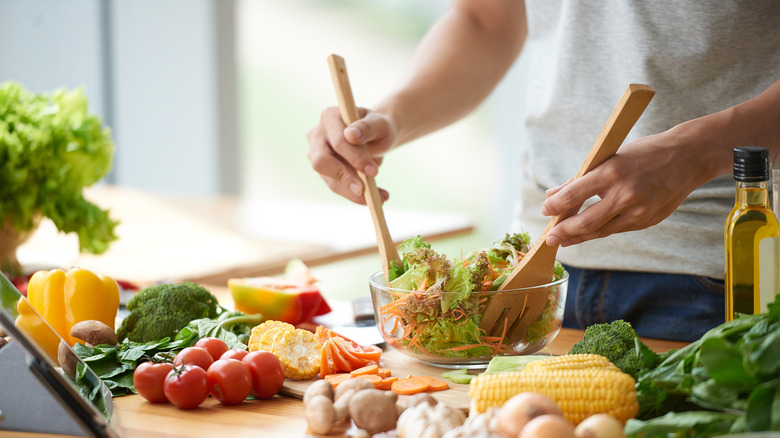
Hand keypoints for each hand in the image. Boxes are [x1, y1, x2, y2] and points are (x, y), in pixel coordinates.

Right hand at [306, 106, 396, 203]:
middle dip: (345, 178)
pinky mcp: (324, 171)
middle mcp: (318, 135)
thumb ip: (367, 127)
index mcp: (330, 117)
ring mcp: (317, 154)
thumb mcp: (380, 124)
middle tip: (366, 191)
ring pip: (329, 179)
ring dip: (353, 192)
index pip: (337, 141)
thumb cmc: (378, 127)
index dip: (354, 158)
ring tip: (380, 198)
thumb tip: (351, 135)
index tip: (374, 172)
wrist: (377, 136)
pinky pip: (337, 186)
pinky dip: (355, 195)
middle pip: (321, 161)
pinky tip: (376, 197)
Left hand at [540, 128, 715, 245]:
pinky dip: (599, 232)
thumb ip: (580, 178)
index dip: (554, 206)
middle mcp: (625, 194)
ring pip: (600, 231)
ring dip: (578, 237)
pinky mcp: (647, 221)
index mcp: (612, 172)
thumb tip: (552, 194)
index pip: (573, 195)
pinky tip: (587, 233)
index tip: (545, 210)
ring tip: (563, 239)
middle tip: (549, 238)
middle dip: (563, 232)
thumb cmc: (645, 153)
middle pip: (585, 222)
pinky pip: (617, 229)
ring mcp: (638, 211)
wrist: (689, 157)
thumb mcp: (610, 157)